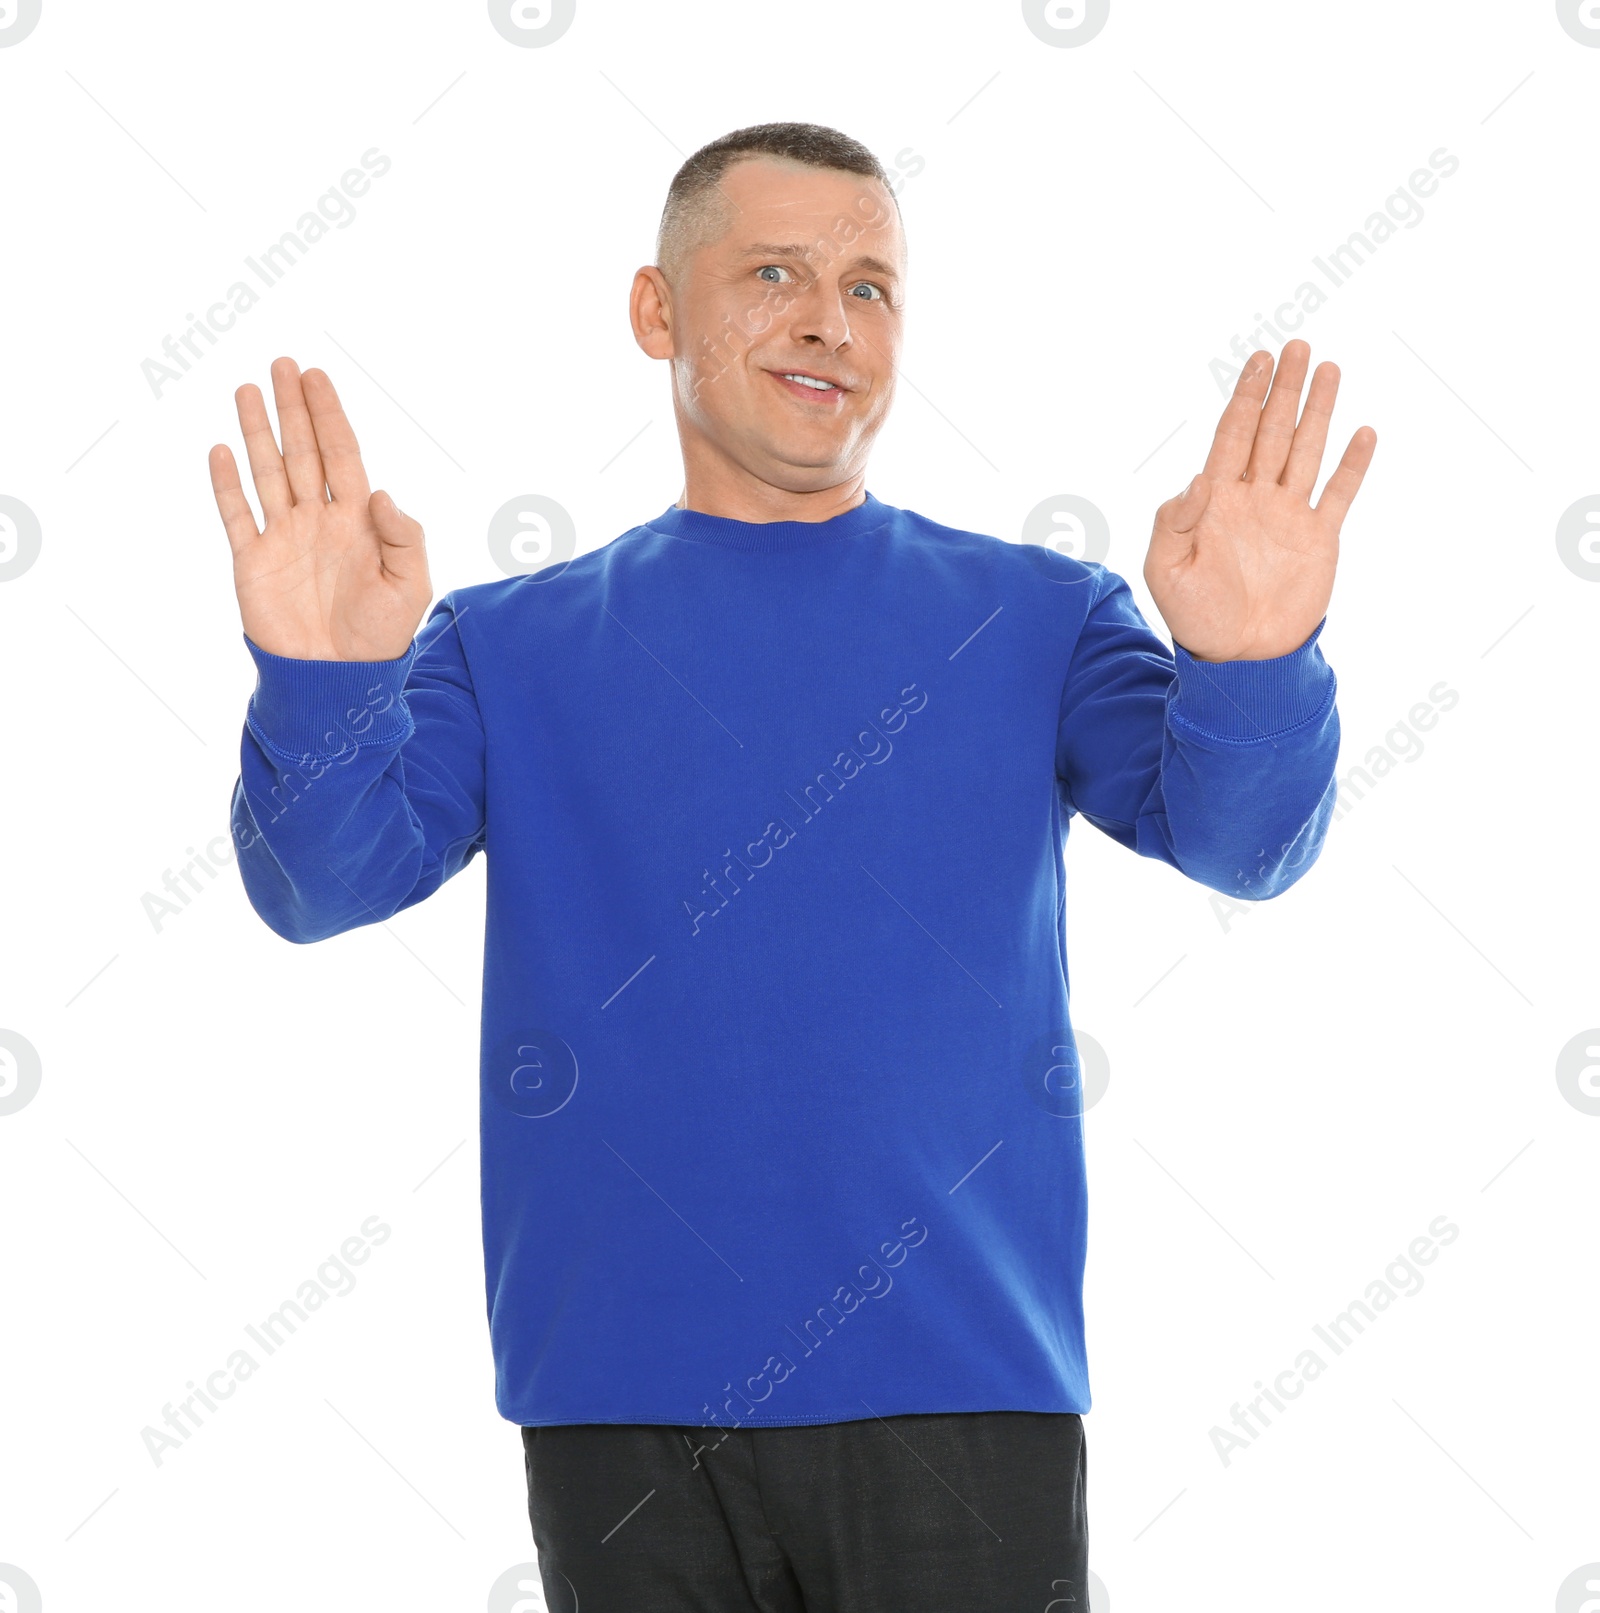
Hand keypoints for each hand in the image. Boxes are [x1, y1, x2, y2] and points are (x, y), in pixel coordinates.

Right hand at [209, 356, 430, 661]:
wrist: (338, 679)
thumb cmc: (382, 636)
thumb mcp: (410, 586)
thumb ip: (404, 537)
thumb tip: (383, 493)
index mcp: (358, 521)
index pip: (342, 455)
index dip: (329, 415)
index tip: (317, 377)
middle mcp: (319, 520)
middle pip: (303, 452)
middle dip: (293, 408)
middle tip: (283, 364)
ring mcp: (284, 538)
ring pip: (268, 472)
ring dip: (257, 432)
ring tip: (247, 389)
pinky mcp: (254, 562)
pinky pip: (236, 515)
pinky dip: (226, 484)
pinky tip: (220, 451)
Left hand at [1144, 340, 1375, 660]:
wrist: (1239, 657)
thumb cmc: (1194, 617)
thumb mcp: (1166, 571)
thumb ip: (1174, 522)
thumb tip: (1197, 477)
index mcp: (1215, 501)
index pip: (1232, 437)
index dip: (1246, 398)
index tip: (1259, 362)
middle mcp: (1254, 499)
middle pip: (1271, 432)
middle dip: (1283, 389)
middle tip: (1296, 346)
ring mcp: (1288, 516)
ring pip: (1305, 451)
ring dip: (1317, 411)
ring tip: (1328, 368)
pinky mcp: (1318, 539)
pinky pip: (1338, 494)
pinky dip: (1352, 465)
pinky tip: (1362, 432)